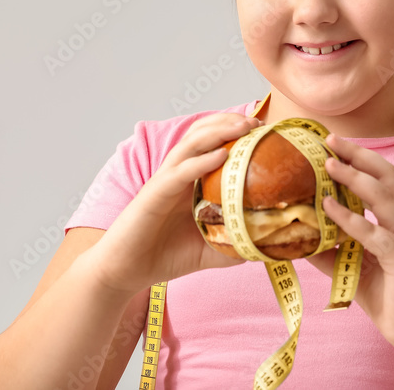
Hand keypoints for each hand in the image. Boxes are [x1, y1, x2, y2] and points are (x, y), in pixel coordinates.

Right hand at [85, 113, 262, 294]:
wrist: (126, 272)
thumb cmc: (166, 256)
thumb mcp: (210, 251)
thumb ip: (235, 244)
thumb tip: (267, 244)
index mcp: (191, 180)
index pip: (213, 143)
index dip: (237, 132)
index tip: (265, 131)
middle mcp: (178, 173)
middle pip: (202, 133)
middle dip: (230, 122)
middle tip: (258, 123)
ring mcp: (165, 181)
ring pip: (191, 144)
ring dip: (219, 131)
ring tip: (244, 127)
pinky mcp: (154, 194)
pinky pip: (180, 172)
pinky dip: (201, 161)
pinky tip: (222, 156)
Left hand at [305, 134, 393, 353]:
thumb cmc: (389, 297)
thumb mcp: (352, 267)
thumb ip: (330, 250)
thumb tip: (297, 236)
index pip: (382, 177)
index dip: (360, 157)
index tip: (333, 142)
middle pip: (386, 176)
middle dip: (359, 155)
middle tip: (330, 140)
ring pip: (383, 197)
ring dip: (355, 178)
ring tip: (329, 164)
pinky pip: (374, 233)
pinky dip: (350, 218)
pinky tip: (328, 208)